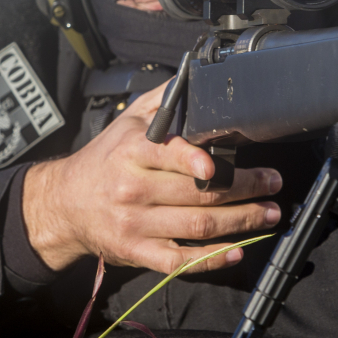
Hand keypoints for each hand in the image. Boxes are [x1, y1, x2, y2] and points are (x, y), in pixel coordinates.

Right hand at [21, 82, 282, 274]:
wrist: (64, 204)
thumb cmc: (104, 159)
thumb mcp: (127, 121)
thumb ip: (163, 101)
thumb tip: (196, 77)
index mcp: (131, 152)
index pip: (166, 155)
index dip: (193, 160)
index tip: (217, 163)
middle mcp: (134, 190)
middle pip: (197, 193)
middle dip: (244, 189)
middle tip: (273, 183)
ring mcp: (136, 225)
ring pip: (198, 226)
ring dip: (242, 221)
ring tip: (270, 213)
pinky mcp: (138, 253)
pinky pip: (180, 261)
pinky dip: (212, 260)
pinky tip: (237, 253)